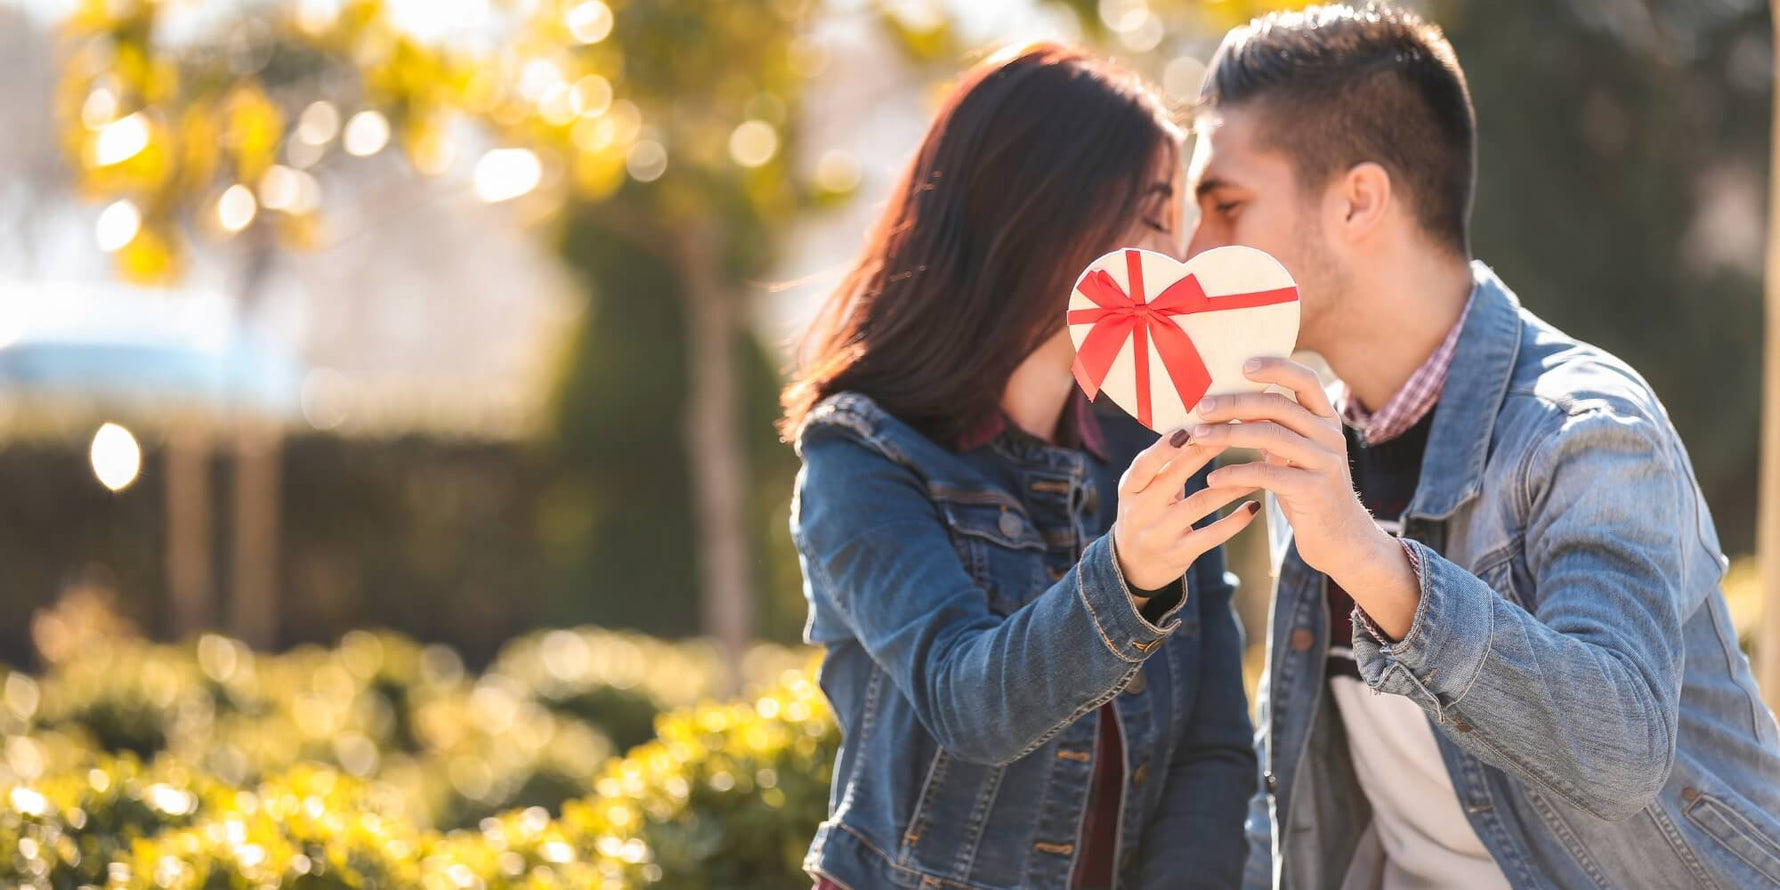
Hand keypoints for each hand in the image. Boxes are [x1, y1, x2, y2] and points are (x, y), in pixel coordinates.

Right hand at [1112, 427, 1259, 592]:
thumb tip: (1199, 424)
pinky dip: (1235, 520)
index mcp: (1130, 489)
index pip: (1144, 465)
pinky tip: (1254, 506)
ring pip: (1200, 504)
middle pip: (1175, 477)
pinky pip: (1212, 535)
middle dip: (1205, 453)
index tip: (1189, 427)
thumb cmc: (1146, 511)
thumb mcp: (1141, 489)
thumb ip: (1163, 464)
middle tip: (1233, 433)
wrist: (1132, 564)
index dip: (1164, 447)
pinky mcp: (1180, 553)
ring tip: (1257, 470)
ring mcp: (1160, 533)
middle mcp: (1142, 510)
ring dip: (1231, 486)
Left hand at [1191, 357, 1418, 637]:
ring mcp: (1325, 463)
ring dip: (1228, 434)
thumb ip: (1277, 428)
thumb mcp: (1296, 454)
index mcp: (1327, 420)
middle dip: (1235, 403)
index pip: (1305, 380)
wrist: (1341, 539)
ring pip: (1271, 436)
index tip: (1242, 365)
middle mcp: (1330, 436)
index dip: (1276, 368)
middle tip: (1201, 406)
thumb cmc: (1308, 491)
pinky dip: (1235, 473)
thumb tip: (1234, 403)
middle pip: (1279, 406)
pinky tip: (1213, 477)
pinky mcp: (1314, 491)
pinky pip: (1268, 474)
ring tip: (1197, 437)